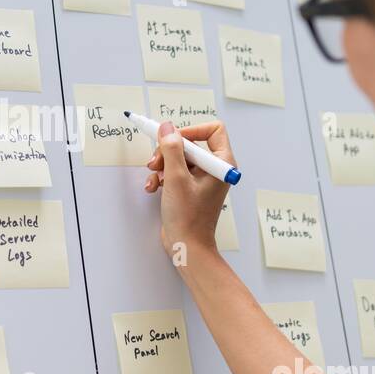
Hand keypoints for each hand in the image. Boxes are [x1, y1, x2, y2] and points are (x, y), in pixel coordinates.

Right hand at [143, 119, 235, 260]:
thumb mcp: (176, 178)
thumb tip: (167, 128)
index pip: (212, 130)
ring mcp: (202, 179)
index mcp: (222, 163)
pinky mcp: (189, 188)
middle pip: (190, 144)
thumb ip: (171, 149)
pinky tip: (153, 187)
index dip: (191, 130)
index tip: (173, 139)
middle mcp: (214, 169)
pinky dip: (162, 176)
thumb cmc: (189, 217)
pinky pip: (174, 171)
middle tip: (155, 162)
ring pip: (179, 158)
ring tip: (153, 177)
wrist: (187, 245)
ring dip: (162, 164)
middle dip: (169, 151)